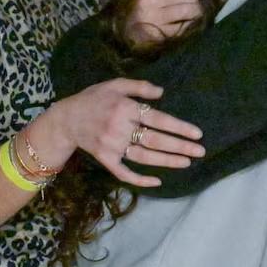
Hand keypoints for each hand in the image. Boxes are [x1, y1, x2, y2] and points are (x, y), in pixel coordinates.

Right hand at [60, 78, 204, 187]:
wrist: (66, 119)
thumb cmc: (93, 99)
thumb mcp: (114, 84)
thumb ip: (139, 86)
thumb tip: (162, 93)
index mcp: (124, 107)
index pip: (157, 119)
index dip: (178, 127)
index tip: (197, 134)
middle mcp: (119, 127)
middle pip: (155, 140)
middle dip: (180, 146)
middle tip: (201, 151)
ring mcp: (112, 146)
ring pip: (144, 157)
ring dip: (167, 161)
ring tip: (187, 162)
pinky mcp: (105, 159)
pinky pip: (124, 173)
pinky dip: (140, 179)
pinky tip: (157, 181)